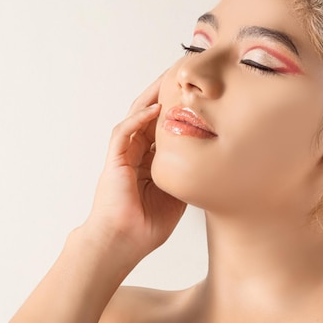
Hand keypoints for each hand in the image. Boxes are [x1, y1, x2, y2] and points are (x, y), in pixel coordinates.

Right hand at [83, 75, 185, 263]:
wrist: (123, 243)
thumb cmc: (146, 226)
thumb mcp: (177, 195)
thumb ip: (186, 175)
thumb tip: (208, 163)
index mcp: (149, 161)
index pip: (163, 128)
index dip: (176, 111)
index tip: (194, 97)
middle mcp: (135, 154)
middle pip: (149, 116)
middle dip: (164, 96)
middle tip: (179, 78)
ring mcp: (123, 156)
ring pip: (135, 117)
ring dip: (150, 98)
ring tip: (166, 81)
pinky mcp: (114, 161)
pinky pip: (123, 133)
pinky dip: (137, 119)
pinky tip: (153, 109)